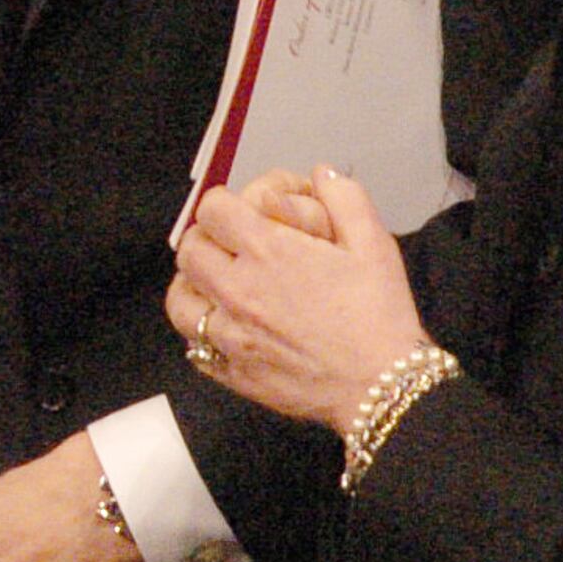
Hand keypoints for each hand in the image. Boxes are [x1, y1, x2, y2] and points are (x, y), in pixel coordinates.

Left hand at [166, 166, 431, 433]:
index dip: (226, 204)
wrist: (383, 386)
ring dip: (195, 286)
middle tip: (230, 246)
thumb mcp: (375, 243)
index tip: (241, 213)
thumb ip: (345, 198)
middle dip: (207, 240)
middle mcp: (238, 291)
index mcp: (267, 252)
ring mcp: (230, 336)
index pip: (212, 209)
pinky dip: (202, 333)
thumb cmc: (379, 315)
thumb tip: (321, 174)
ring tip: (219, 285)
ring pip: (179, 300)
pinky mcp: (233, 373)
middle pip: (189, 250)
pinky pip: (195, 347)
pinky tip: (228, 327)